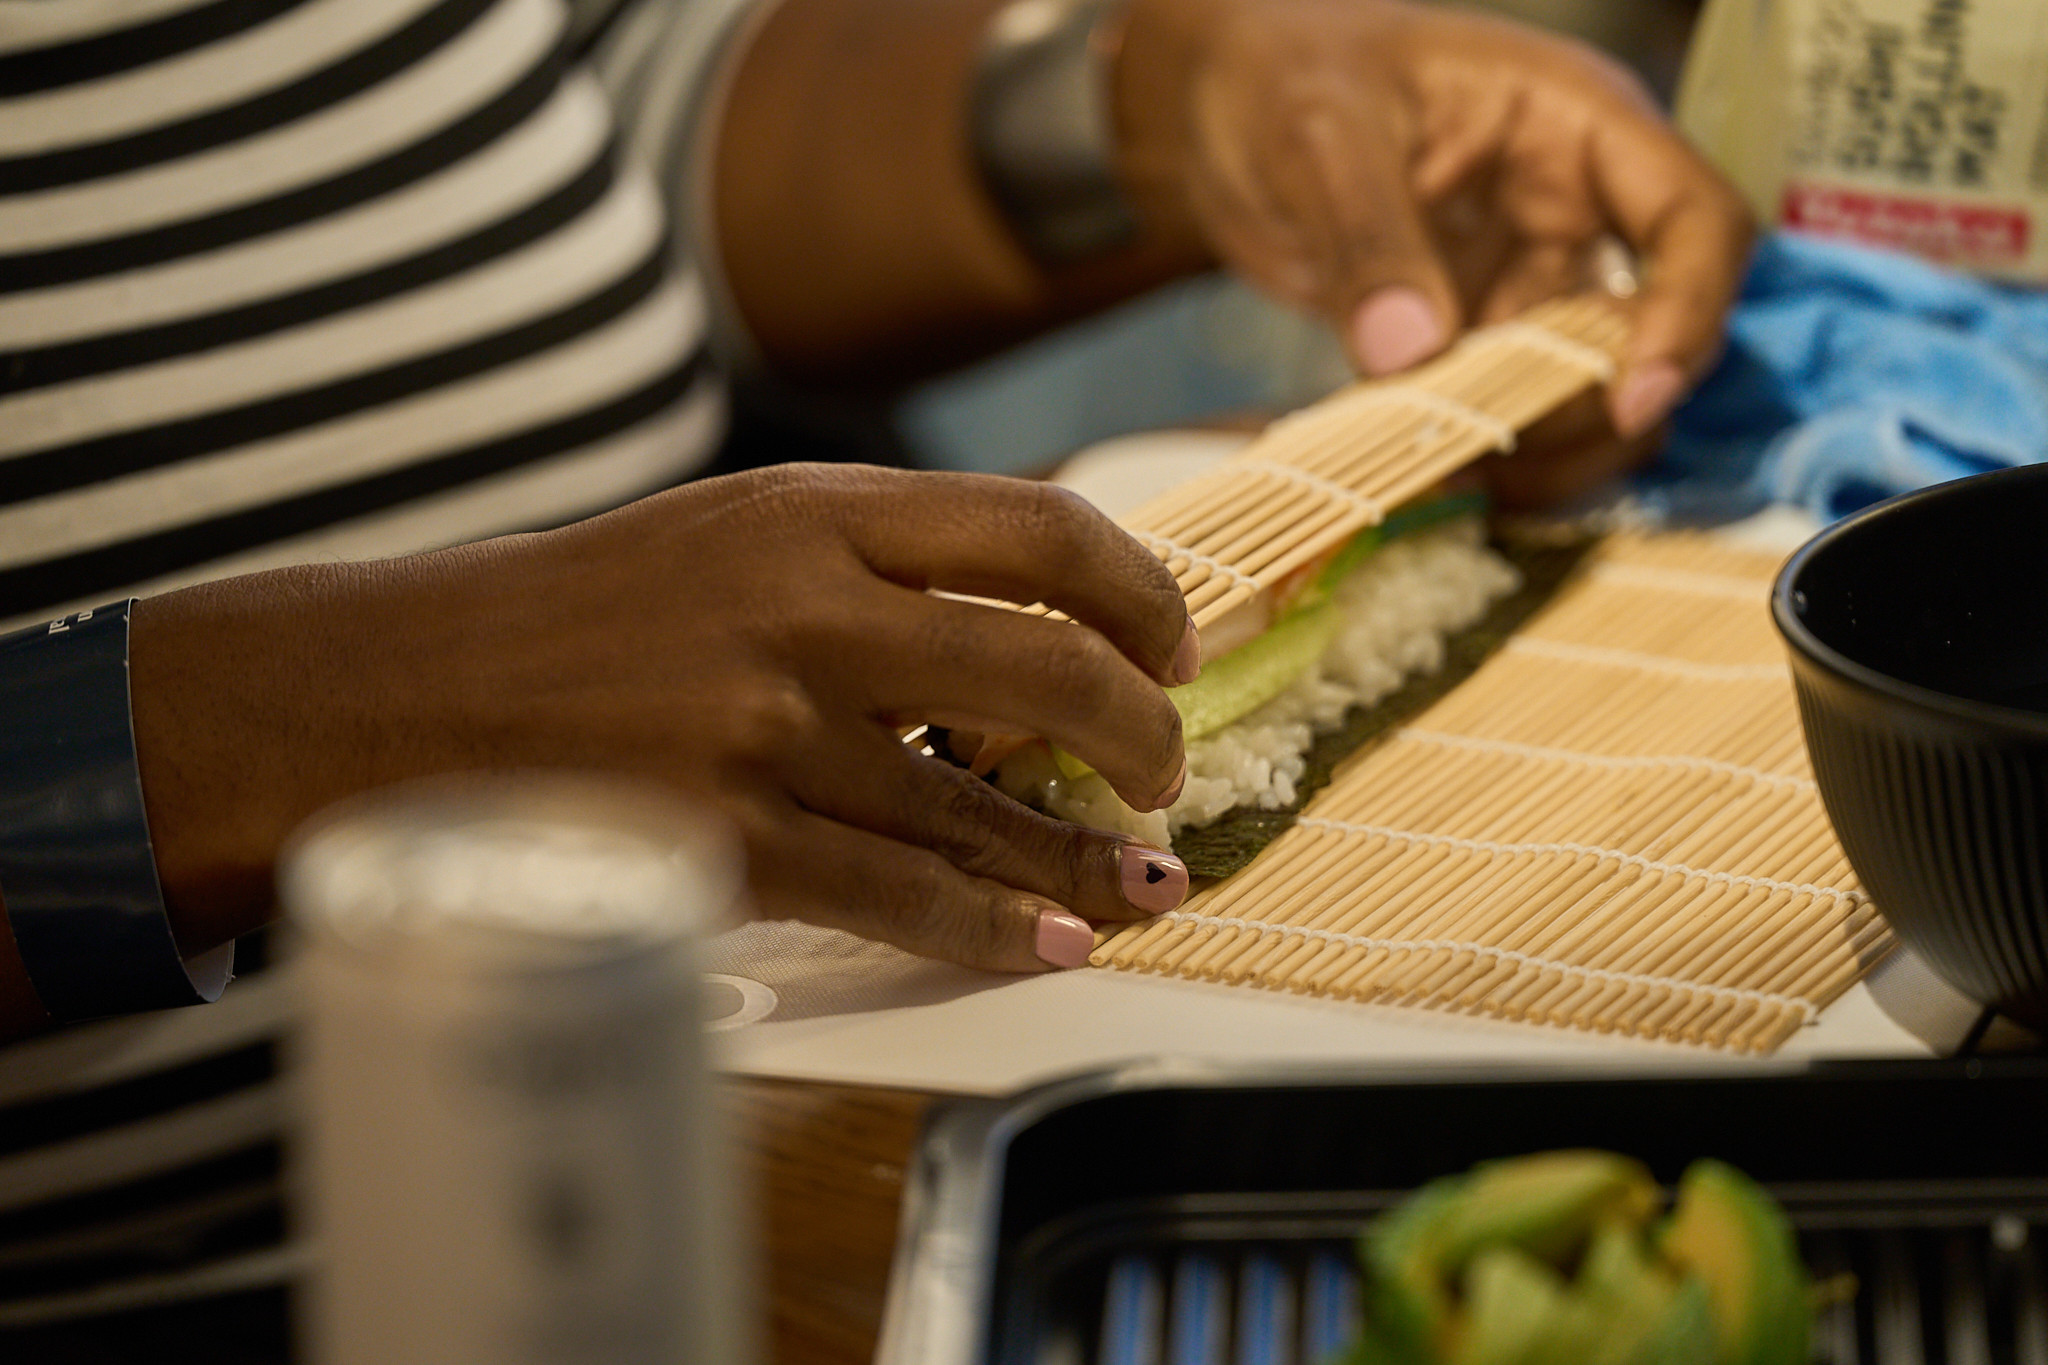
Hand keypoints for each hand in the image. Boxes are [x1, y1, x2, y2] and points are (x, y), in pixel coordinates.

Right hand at [129, 465, 1195, 972]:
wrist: (396, 696)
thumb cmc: (574, 620)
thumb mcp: (731, 536)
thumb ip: (873, 564)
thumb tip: (1034, 627)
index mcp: (817, 509)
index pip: (1044, 531)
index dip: (1142, 595)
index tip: (1172, 647)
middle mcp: (807, 607)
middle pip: (1054, 668)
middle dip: (1144, 733)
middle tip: (1163, 772)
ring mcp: (769, 730)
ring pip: (991, 807)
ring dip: (1089, 857)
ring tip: (1145, 882)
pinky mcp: (729, 843)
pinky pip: (908, 897)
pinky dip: (998, 928)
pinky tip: (1050, 942)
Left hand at [1114, 0, 1754, 442]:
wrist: (1220, 114)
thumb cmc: (1283, 76)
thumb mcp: (1320, 134)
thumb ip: (1367, 235)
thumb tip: (1410, 350)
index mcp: (1577, 125)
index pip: (1694, 220)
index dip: (1685, 313)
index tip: (1630, 401)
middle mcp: (1576, 208)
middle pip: (1653, 328)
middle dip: (1601, 407)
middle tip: (1507, 451)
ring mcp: (1527, 279)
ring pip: (1588, 388)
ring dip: (1545, 446)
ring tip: (1462, 475)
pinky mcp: (1473, 337)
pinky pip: (1509, 411)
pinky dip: (1484, 454)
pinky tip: (1431, 476)